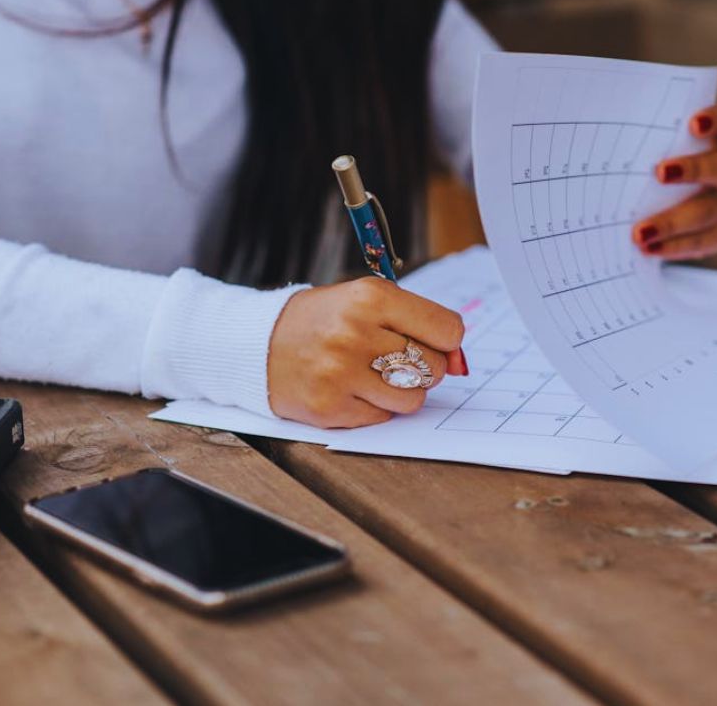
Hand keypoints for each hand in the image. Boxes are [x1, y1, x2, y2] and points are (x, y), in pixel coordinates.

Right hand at [268, 277, 467, 427]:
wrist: (256, 345)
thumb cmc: (321, 321)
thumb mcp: (365, 302)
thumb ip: (415, 323)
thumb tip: (460, 362)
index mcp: (370, 297)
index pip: (448, 330)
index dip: (446, 340)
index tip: (431, 341)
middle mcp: (356, 333)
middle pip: (434, 366)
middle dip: (424, 367)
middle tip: (395, 358)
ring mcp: (341, 373)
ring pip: (414, 399)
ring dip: (402, 393)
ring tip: (374, 376)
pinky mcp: (330, 407)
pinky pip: (383, 418)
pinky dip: (375, 408)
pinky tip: (351, 389)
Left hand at [632, 100, 716, 260]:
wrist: (648, 203)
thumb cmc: (643, 163)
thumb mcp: (640, 144)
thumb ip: (630, 133)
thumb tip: (588, 121)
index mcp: (714, 137)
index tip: (693, 124)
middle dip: (693, 170)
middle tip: (659, 173)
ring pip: (712, 211)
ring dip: (675, 221)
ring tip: (641, 232)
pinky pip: (704, 243)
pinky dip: (675, 247)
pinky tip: (648, 249)